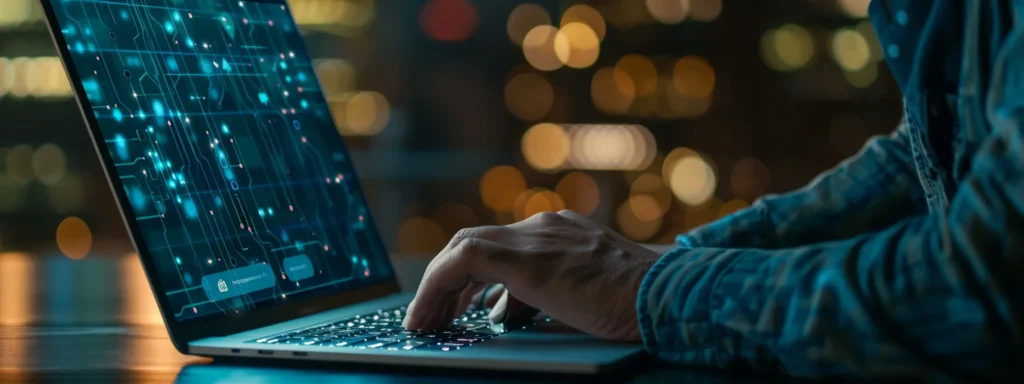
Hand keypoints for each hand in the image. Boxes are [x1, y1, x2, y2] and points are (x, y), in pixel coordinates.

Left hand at [402, 210, 659, 341]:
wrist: (665, 295)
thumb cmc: (637, 302)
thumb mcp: (586, 291)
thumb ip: (547, 293)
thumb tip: (504, 312)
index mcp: (560, 230)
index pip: (502, 244)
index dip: (471, 276)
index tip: (459, 305)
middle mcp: (543, 226)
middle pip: (476, 242)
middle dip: (450, 282)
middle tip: (434, 316)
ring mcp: (534, 237)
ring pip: (463, 248)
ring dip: (438, 287)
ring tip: (426, 322)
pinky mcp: (525, 259)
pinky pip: (462, 261)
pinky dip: (437, 287)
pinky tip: (428, 315)